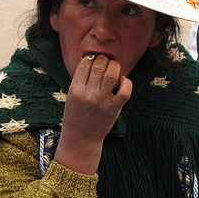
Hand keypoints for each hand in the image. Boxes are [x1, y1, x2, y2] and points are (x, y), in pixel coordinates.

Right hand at [54, 55, 131, 173]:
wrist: (81, 138)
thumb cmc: (76, 115)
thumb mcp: (72, 95)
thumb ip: (81, 80)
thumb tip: (93, 61)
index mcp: (75, 89)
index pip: (86, 64)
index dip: (92, 58)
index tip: (95, 60)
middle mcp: (88, 94)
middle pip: (99, 66)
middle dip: (104, 60)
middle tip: (106, 62)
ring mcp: (102, 101)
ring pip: (112, 74)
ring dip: (115, 67)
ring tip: (114, 68)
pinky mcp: (114, 108)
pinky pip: (125, 90)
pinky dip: (126, 82)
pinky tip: (122, 81)